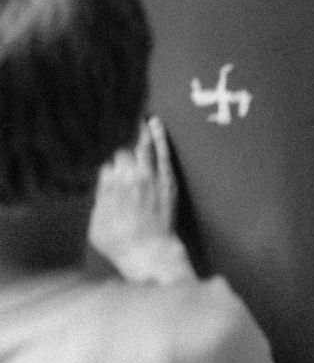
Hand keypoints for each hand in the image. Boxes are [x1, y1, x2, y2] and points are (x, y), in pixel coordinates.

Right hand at [88, 117, 195, 283]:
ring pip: (142, 144)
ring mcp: (149, 176)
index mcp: (107, 185)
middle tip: (114, 112)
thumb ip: (98, 199)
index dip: (100, 142)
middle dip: (117, 128)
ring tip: (135, 110)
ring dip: (137, 126)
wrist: (150, 251)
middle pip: (121, 145)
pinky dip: (159, 137)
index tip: (98, 130)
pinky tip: (156, 124)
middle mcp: (128, 176)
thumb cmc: (119, 242)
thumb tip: (101, 182)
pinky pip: (163, 154)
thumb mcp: (96, 223)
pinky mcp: (167, 181)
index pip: (103, 155)